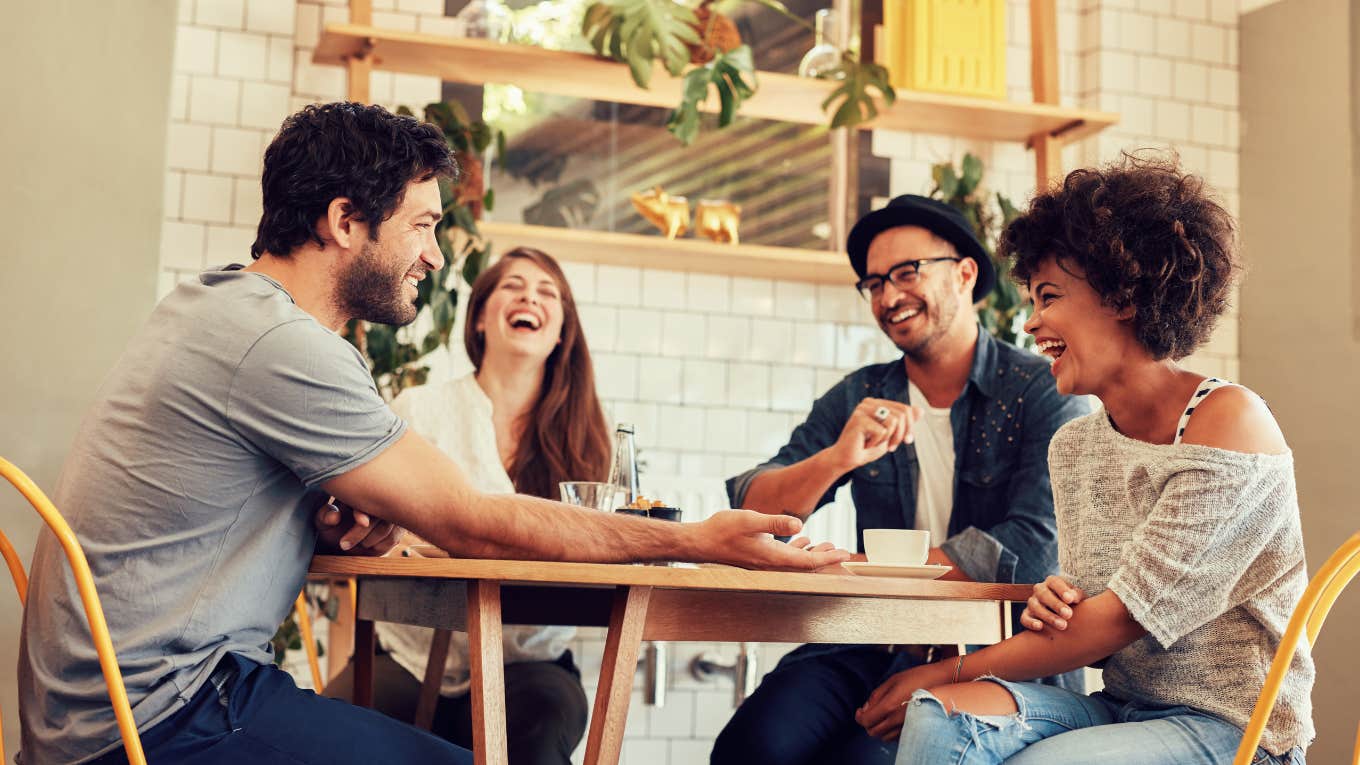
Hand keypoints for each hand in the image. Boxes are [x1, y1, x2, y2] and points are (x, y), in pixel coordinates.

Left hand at [315, 499, 403, 556]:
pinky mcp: (399, 529)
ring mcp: (393, 513)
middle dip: (361, 533)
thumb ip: (325, 517)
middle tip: (343, 544)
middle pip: (380, 514)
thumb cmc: (333, 525)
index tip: (355, 524)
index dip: (362, 511)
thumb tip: (334, 517)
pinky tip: (365, 545)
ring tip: (351, 543)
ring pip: (387, 529)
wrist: (344, 537)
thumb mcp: (322, 520)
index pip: (368, 497)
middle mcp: (382, 498)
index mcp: (362, 490)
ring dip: (367, 541)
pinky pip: (393, 539)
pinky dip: (377, 547)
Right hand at [694, 511, 851, 570]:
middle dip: (824, 559)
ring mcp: (764, 562)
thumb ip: (774, 522)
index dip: (827, 558)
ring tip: (827, 545)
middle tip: (842, 551)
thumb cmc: (722, 530)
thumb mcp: (749, 520)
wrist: (700, 541)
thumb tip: (800, 524)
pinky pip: (784, 557)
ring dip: (812, 554)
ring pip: (795, 562)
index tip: (844, 553)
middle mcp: (770, 564)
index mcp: (772, 557)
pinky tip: (801, 540)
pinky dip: (797, 550)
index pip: (807, 562)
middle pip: (804, 565)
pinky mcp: (758, 557)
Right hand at [827, 398, 921, 471]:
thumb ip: (904, 422)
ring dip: (888, 439)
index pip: (905, 409)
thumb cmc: (867, 447)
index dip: (910, 427)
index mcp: (877, 403)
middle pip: (902, 414)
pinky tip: (865, 444)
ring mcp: (863, 409)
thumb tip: (921, 410)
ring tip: (875, 444)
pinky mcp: (859, 419)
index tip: (906, 441)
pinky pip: (882, 431)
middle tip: (892, 447)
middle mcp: (869, 402)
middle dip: (900, 434)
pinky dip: (877, 442)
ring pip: (894, 421)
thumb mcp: (891, 435)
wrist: (847, 459)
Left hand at [855, 663, 946, 740]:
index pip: (866, 721)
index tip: (859, 712)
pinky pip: (896, 737)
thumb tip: (864, 709)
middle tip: (870, 713)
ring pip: (884, 737)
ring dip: (879, 728)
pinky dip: (890, 731)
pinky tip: (894, 719)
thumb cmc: (918, 678)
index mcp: (890, 705)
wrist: (943, 682)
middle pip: (873, 732)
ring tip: (883, 715)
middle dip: (868, 724)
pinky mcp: (916, 730)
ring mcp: (908, 726)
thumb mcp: (893, 681)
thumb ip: (876, 695)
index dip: (859, 717)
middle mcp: (898, 719)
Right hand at [1021, 575, 1087, 630]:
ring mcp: (1032, 602)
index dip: (1061, 590)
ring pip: (1035, 606)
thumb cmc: (1073, 601)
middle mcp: (1039, 590)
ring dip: (1048, 616)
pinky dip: (1030, 622)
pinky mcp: (1027, 614)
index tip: (1070, 600)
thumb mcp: (1077, 595)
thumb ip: (1076, 595)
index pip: (1054, 582)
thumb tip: (1072, 597)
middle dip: (1056, 605)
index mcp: (1052, 582)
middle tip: (1068, 615)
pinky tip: (1040, 626)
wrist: (1066, 610)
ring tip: (1062, 625)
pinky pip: (1024, 618)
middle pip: (1043, 594)